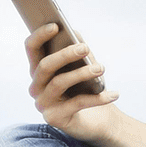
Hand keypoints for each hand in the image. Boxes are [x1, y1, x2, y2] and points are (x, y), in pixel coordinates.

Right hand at [25, 23, 120, 142]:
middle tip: (85, 48)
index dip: (40, 35)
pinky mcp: (54, 118)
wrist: (96, 120)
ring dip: (82, 73)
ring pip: (59, 83)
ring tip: (101, 68)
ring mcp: (43, 104)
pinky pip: (77, 103)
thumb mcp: (84, 66)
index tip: (56, 26)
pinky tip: (114, 94)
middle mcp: (36, 87)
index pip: (31, 48)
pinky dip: (98, 98)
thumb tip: (76, 34)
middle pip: (45, 66)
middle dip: (65, 54)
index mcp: (39, 70)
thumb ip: (78, 50)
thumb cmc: (87, 89)